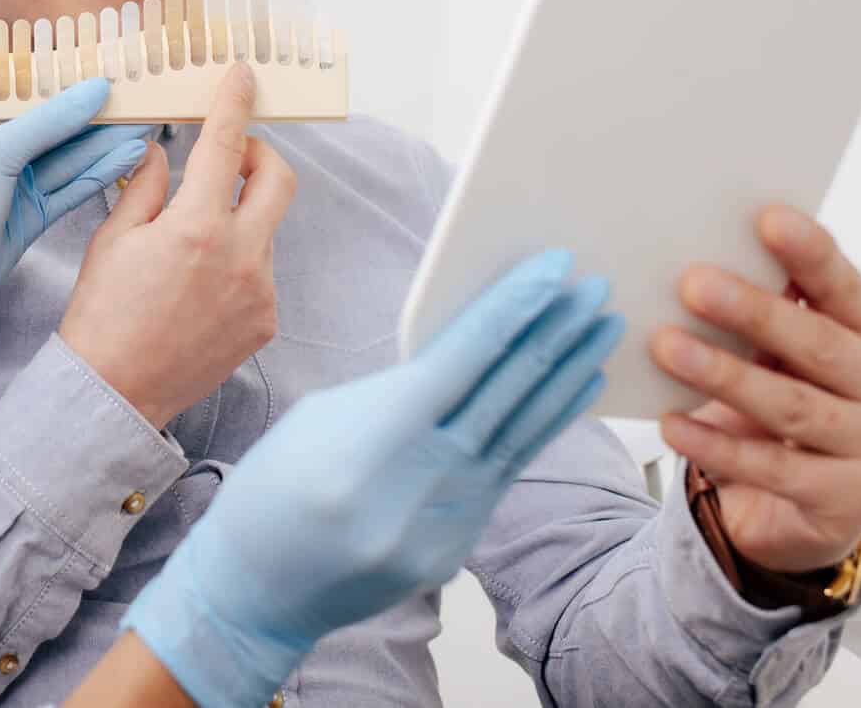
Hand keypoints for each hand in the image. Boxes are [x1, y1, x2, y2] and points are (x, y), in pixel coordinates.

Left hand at [0, 76, 150, 386]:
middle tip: (142, 96)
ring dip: (107, 143)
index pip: (32, 94)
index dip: (70, 81)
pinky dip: (100, 174)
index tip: (111, 67)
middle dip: (97, 114)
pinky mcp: (33, 215)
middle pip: (57, 127)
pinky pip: (72, 188)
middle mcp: (0, 150)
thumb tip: (96, 87)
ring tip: (148, 122)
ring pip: (71, 158)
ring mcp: (18, 185)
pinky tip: (130, 156)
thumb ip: (49, 120)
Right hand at [58, 64, 294, 425]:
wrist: (115, 391)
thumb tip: (159, 150)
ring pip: (264, 231)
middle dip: (261, 156)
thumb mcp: (114, 239)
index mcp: (197, 228)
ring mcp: (259, 292)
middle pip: (280, 180)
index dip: (235, 103)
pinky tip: (196, 290)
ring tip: (189, 252)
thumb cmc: (104, 314)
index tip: (242, 77)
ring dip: (237, 222)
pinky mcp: (265, 321)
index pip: (225, 145)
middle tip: (231, 159)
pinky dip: (235, 266)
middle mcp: (240, 256)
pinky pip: (259, 274)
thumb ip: (144, 186)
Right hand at [123, 250, 622, 707]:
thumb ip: (396, 389)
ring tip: (604, 327)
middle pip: (506, 392)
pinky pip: (509, 471)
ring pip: (522, 432)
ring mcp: (445, 524)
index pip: (464, 359)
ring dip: (568, 373)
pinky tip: (573, 388)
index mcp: (375, 437)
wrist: (256, 590)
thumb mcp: (321, 418)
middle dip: (555, 331)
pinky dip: (545, 424)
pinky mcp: (456, 549)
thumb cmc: (272, 488)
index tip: (554, 270)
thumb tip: (466, 351)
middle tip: (596, 287)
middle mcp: (421, 482)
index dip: (514, 309)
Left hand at [652, 205, 860, 572]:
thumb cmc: (796, 402)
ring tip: (665, 346)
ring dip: (723, 375)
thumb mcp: (791, 356)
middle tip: (692, 284)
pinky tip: (672, 423)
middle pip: (819, 346)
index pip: (845, 288)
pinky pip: (770, 469)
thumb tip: (700, 264)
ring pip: (791, 408)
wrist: (812, 506)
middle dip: (754, 312)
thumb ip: (769, 316)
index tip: (767, 219)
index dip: (809, 254)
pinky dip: (715, 445)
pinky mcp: (847, 502)